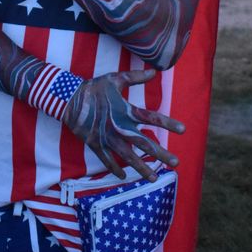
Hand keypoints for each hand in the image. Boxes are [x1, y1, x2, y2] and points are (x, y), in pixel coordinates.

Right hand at [62, 70, 184, 180]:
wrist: (68, 99)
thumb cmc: (93, 88)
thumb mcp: (115, 79)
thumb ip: (136, 77)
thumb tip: (154, 72)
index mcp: (126, 111)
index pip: (151, 118)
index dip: (168, 123)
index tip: (183, 130)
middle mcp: (119, 127)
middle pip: (144, 143)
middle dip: (161, 154)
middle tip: (176, 163)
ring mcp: (107, 138)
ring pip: (128, 157)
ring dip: (142, 169)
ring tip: (154, 179)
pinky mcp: (96, 144)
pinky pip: (107, 160)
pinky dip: (114, 169)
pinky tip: (123, 177)